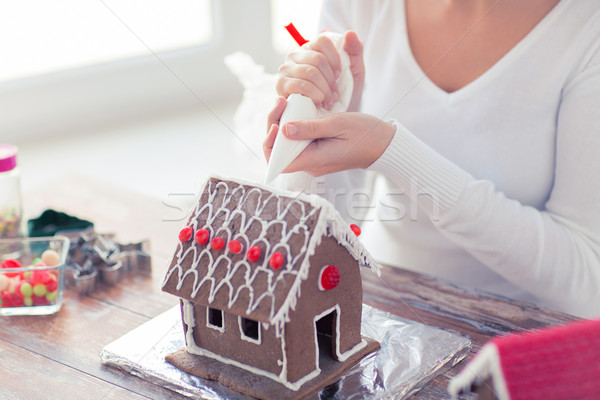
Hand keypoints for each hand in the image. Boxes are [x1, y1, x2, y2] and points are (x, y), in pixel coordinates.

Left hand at [264, 97, 394, 175]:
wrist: (382, 144)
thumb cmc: (364, 133)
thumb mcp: (338, 124)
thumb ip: (310, 127)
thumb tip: (284, 129)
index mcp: (314, 160)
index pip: (279, 163)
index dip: (270, 145)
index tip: (276, 123)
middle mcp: (310, 164)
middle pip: (279, 152)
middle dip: (274, 127)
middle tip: (281, 103)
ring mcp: (313, 160)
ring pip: (287, 146)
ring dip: (283, 124)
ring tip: (287, 102)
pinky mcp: (317, 153)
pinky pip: (297, 143)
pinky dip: (293, 127)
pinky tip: (296, 111)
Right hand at [277, 31, 364, 111]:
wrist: (331, 120)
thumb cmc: (342, 94)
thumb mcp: (354, 72)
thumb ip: (355, 51)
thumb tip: (350, 33)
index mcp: (311, 48)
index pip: (323, 40)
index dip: (335, 59)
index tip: (339, 75)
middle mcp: (295, 56)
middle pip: (318, 60)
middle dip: (331, 81)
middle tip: (335, 96)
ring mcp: (286, 70)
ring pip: (310, 73)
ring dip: (324, 91)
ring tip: (328, 102)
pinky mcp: (281, 86)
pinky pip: (300, 86)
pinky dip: (314, 96)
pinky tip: (318, 104)